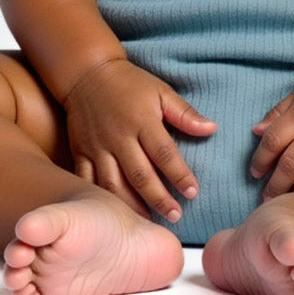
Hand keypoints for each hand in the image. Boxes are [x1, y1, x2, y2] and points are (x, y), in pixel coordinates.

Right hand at [61, 58, 215, 221]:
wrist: (87, 73)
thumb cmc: (129, 83)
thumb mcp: (160, 91)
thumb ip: (184, 113)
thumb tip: (212, 129)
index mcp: (142, 120)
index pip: (165, 153)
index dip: (180, 175)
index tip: (194, 192)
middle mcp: (119, 137)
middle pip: (141, 175)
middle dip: (159, 198)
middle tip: (176, 216)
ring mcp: (98, 147)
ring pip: (113, 184)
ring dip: (132, 205)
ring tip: (148, 221)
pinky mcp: (81, 153)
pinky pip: (87, 181)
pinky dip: (100, 200)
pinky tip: (112, 214)